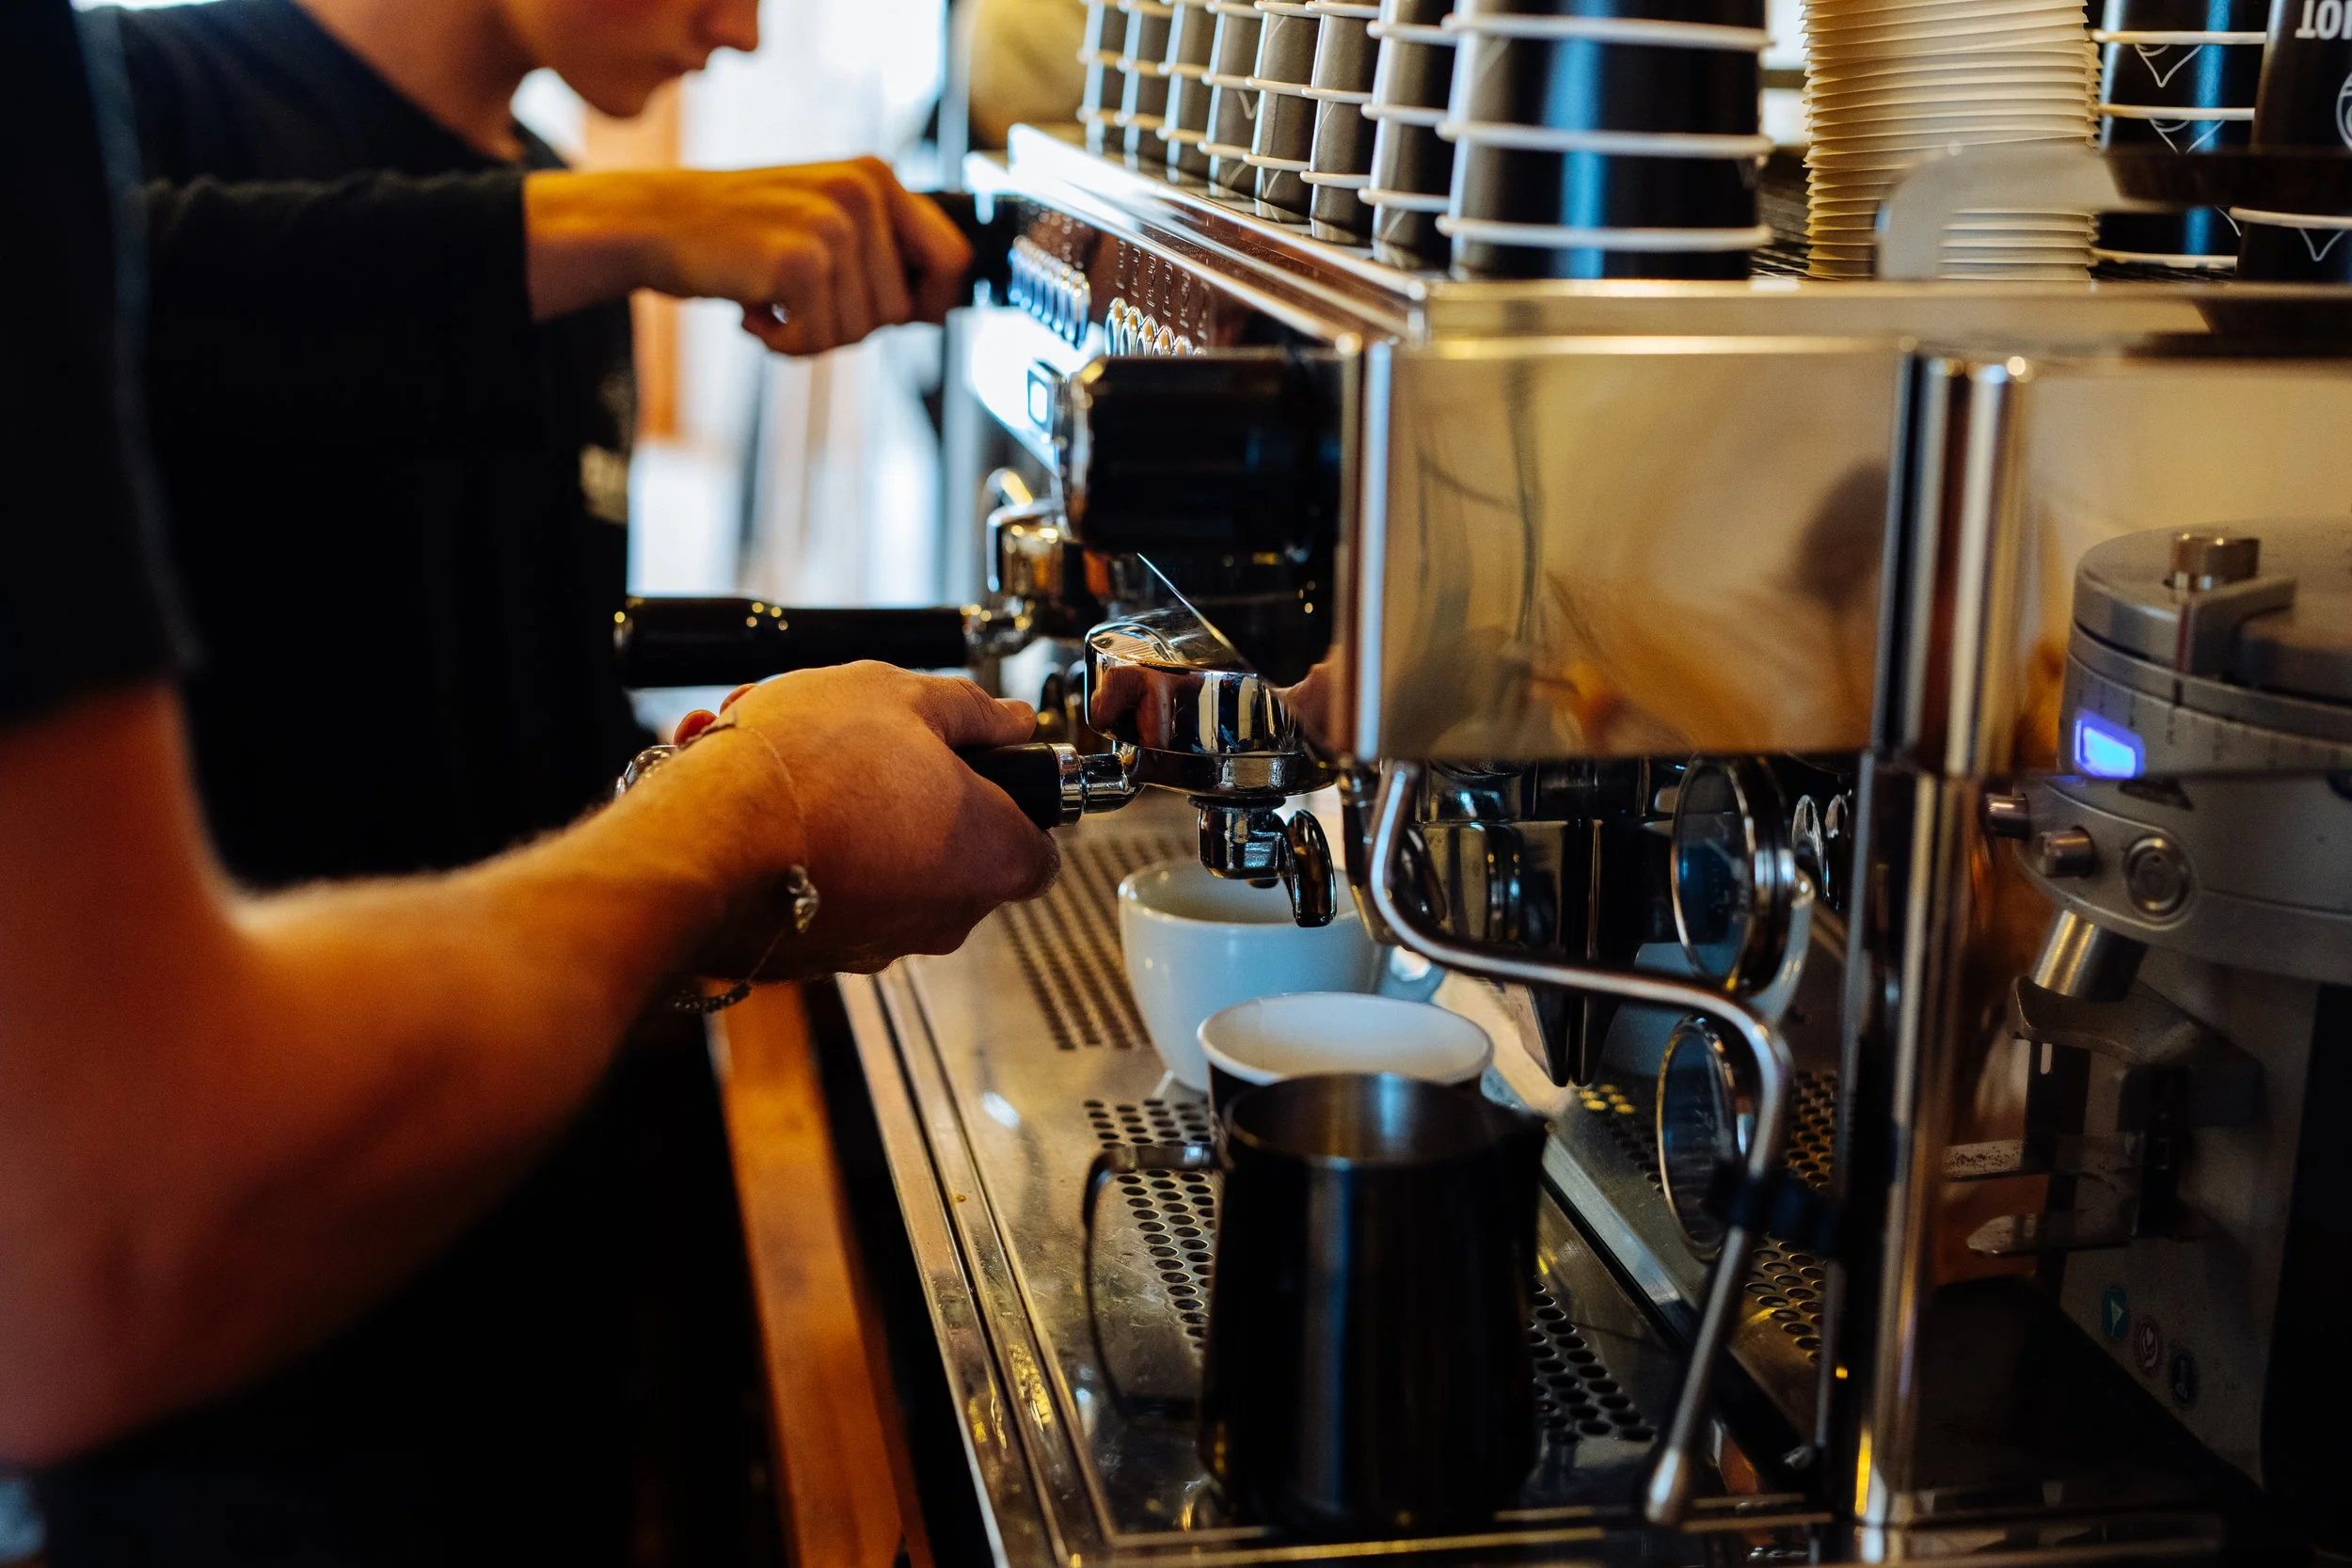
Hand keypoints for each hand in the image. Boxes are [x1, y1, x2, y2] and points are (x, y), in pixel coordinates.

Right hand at [524, 161, 972, 353]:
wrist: (657, 224)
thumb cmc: (742, 233)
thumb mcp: (825, 224)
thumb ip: (883, 253)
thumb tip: (943, 306)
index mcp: (877, 176)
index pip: (953, 258)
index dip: (933, 302)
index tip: (903, 318)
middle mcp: (862, 190)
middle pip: (901, 310)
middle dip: (851, 323)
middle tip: (799, 300)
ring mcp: (832, 223)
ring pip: (860, 331)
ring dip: (812, 334)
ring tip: (772, 299)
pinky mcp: (799, 261)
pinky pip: (818, 340)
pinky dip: (784, 344)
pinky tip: (754, 311)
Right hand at [670, 664, 1056, 976]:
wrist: (701, 843)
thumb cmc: (806, 772)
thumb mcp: (899, 696)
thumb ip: (969, 710)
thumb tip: (1008, 719)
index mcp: (992, 857)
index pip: (1040, 845)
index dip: (1015, 798)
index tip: (984, 767)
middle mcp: (946, 918)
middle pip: (956, 851)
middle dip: (918, 796)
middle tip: (873, 747)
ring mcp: (880, 944)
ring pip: (884, 866)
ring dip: (854, 815)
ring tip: (801, 761)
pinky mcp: (818, 956)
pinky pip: (828, 890)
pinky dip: (809, 850)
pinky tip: (769, 802)